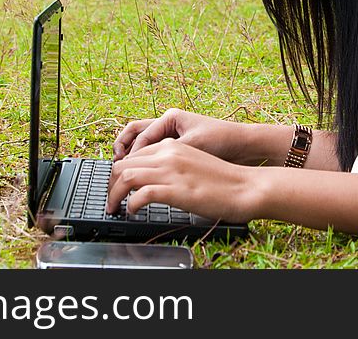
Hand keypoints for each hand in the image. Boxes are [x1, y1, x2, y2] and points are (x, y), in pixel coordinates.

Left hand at [106, 138, 256, 222]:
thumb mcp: (192, 164)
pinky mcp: (175, 189)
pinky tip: (132, 211)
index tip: (117, 186)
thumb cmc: (224, 181)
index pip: (134, 155)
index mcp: (172, 146)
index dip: (120, 172)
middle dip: (110, 183)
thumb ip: (172, 167)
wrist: (246, 187)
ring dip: (114, 194)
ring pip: (125, 177)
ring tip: (114, 207)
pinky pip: (139, 194)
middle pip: (123, 164)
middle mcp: (168, 154)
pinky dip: (130, 204)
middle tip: (110, 199)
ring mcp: (170, 171)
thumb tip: (153, 182)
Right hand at [112, 107, 245, 162]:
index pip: (141, 135)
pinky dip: (145, 164)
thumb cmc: (223, 140)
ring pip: (142, 144)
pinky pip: (154, 155)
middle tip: (116, 168)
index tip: (125, 171)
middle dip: (123, 150)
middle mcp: (168, 124)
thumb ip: (166, 151)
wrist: (245, 147)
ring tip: (124, 173)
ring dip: (132, 157)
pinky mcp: (177, 149)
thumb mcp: (193, 144)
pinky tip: (144, 178)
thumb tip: (140, 163)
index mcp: (170, 117)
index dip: (132, 154)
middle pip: (134, 134)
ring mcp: (172, 136)